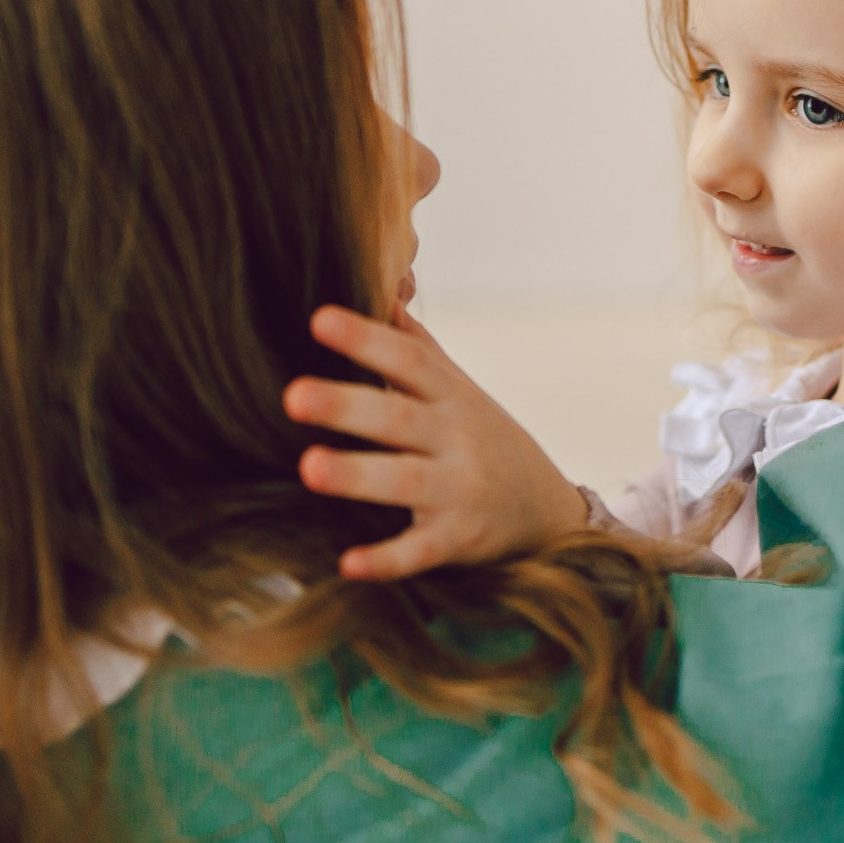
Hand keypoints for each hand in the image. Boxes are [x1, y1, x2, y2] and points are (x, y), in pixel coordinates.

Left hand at [284, 306, 589, 579]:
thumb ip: (418, 343)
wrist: (550, 512)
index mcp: (452, 394)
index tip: (318, 319)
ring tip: (308, 467)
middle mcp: (457, 437)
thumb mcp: (459, 389)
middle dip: (347, 405)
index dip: (365, 339)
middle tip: (293, 395)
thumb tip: (387, 278)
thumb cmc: (485, 439)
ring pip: (405, 480)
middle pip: (398, 417)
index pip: (408, 359)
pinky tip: (348, 564)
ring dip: (357, 475)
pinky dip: (387, 559)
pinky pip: (420, 551)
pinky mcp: (461, 539)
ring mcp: (461, 489)